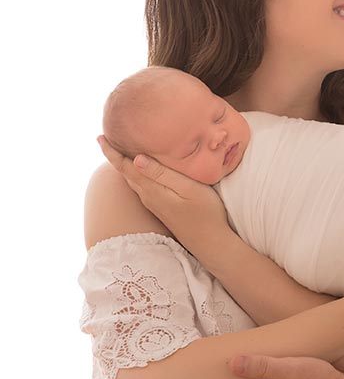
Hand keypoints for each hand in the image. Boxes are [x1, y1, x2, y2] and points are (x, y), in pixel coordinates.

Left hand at [98, 135, 228, 247]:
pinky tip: (141, 167)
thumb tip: (136, 158)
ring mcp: (153, 203)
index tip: (99, 136)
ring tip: (120, 148)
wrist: (210, 242)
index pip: (124, 166)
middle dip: (114, 155)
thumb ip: (162, 174)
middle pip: (125, 172)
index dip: (111, 151)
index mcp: (151, 189)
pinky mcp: (161, 207)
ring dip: (124, 164)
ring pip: (132, 179)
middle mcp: (147, 196)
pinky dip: (135, 172)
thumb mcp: (187, 189)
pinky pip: (141, 185)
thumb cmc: (205, 212)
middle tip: (106, 137)